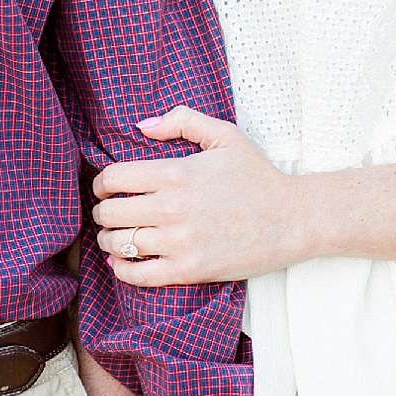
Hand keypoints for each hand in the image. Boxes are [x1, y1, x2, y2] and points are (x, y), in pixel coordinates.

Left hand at [91, 106, 311, 285]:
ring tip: (113, 238)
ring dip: (108, 241)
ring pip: (119, 243)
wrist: (294, 219)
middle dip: (102, 212)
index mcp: (176, 172)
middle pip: (110, 212)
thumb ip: (182, 121)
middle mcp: (173, 207)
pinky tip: (122, 263)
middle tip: (107, 214)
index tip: (105, 188)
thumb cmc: (259, 177)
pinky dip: (122, 269)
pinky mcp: (190, 270)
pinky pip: (139, 274)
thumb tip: (141, 126)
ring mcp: (180, 242)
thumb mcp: (225, 136)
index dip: (101, 183)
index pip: (114, 177)